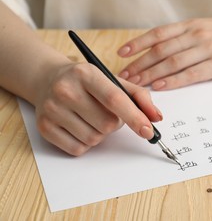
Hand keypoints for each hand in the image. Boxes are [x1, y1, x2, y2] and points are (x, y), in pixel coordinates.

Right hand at [34, 62, 162, 155]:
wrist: (48, 79)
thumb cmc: (87, 82)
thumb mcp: (112, 80)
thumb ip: (139, 97)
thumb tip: (156, 118)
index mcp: (86, 74)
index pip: (114, 99)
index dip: (135, 117)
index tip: (149, 131)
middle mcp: (66, 89)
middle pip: (107, 124)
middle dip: (115, 124)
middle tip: (108, 113)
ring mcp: (52, 109)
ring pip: (94, 139)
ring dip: (101, 134)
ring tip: (92, 117)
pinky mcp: (44, 127)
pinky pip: (78, 149)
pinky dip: (86, 143)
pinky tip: (80, 126)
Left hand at [117, 17, 211, 89]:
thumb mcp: (207, 26)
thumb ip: (185, 35)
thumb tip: (160, 49)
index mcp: (192, 25)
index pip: (158, 34)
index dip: (138, 44)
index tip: (122, 53)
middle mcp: (197, 35)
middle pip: (161, 50)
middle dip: (140, 64)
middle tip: (125, 76)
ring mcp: (208, 49)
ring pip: (172, 63)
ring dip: (151, 74)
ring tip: (136, 84)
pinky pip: (190, 74)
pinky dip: (173, 81)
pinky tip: (160, 86)